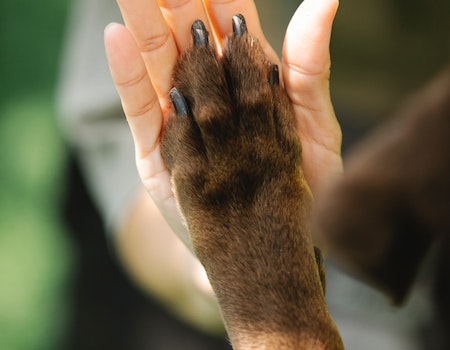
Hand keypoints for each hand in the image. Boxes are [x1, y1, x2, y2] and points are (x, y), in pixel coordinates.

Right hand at [104, 0, 341, 247]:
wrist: (272, 245)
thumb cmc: (300, 183)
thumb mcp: (311, 123)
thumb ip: (309, 65)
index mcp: (247, 81)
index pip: (230, 21)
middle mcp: (210, 93)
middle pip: (187, 34)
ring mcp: (181, 120)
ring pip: (158, 62)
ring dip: (144, 23)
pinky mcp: (159, 152)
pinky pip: (141, 107)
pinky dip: (128, 75)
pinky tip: (120, 39)